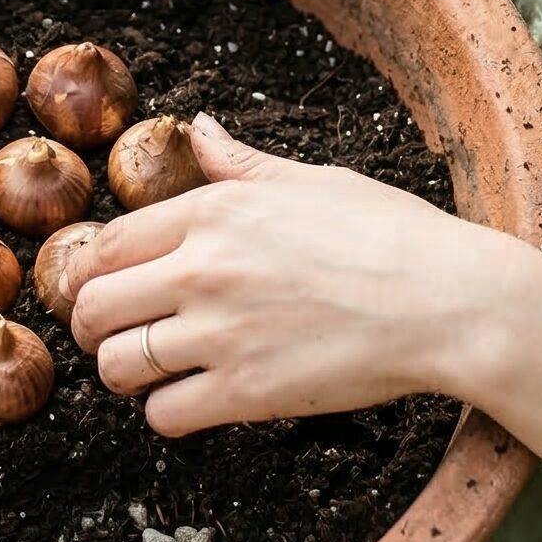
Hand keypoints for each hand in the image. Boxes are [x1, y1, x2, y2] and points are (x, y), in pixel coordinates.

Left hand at [65, 113, 492, 434]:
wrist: (449, 302)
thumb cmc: (389, 234)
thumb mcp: (309, 179)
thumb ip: (240, 163)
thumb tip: (201, 126)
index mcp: (214, 212)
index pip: (107, 245)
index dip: (92, 271)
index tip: (101, 286)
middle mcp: (204, 270)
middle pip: (94, 307)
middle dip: (94, 323)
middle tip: (118, 331)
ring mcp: (222, 335)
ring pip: (118, 366)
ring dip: (124, 372)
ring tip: (150, 369)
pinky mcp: (247, 393)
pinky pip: (164, 414)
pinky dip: (167, 411)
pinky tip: (192, 398)